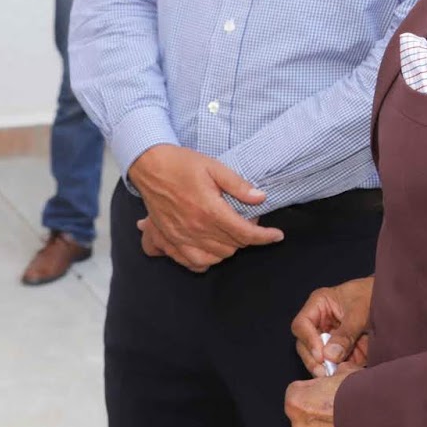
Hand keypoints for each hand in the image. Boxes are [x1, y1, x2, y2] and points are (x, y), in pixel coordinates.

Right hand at [127, 145, 283, 271]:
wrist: (149, 166)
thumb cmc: (181, 164)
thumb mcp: (213, 166)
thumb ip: (238, 185)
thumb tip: (261, 198)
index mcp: (209, 211)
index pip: (245, 233)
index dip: (265, 237)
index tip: (277, 235)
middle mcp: (196, 229)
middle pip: (233, 246)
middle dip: (247, 236)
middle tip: (247, 218)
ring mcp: (182, 238)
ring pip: (217, 257)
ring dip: (230, 248)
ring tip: (231, 231)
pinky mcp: (170, 241)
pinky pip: (194, 262)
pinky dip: (208, 260)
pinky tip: (212, 249)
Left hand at [285, 365, 356, 426]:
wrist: (382, 421)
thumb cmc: (361, 397)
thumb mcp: (344, 371)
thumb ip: (333, 374)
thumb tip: (338, 373)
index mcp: (296, 402)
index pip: (296, 391)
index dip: (313, 388)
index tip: (324, 388)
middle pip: (304, 415)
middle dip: (317, 410)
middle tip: (337, 404)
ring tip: (347, 419)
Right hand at [293, 276, 374, 374]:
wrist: (393, 302)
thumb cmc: (372, 295)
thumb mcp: (359, 312)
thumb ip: (345, 333)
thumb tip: (330, 356)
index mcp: (318, 306)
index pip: (302, 325)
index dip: (308, 341)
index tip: (321, 355)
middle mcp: (320, 324)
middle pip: (304, 345)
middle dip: (314, 360)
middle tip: (326, 372)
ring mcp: (330, 340)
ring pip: (317, 359)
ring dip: (325, 369)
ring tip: (337, 376)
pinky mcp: (341, 353)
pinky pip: (335, 366)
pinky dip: (339, 373)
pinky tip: (346, 376)